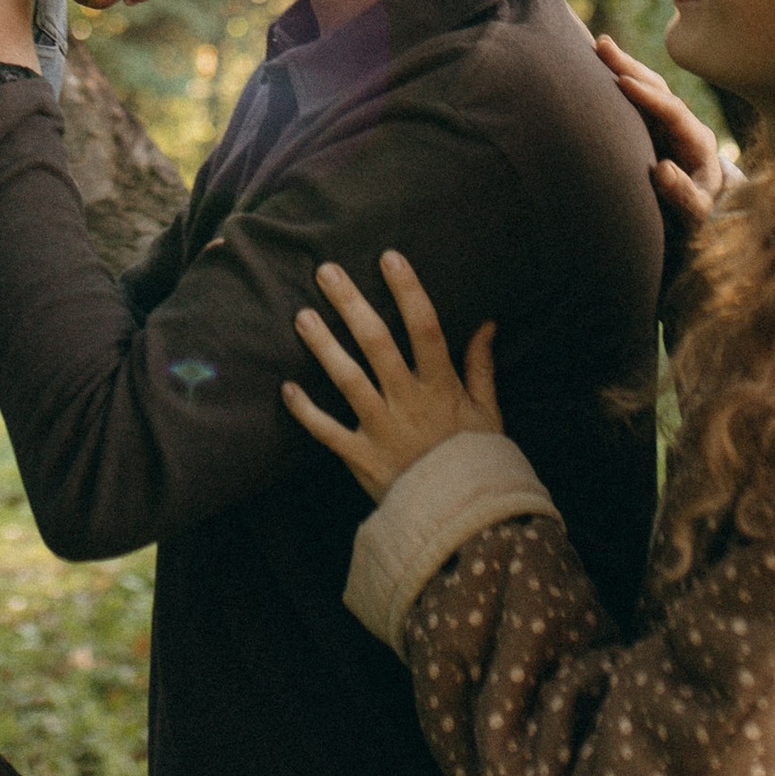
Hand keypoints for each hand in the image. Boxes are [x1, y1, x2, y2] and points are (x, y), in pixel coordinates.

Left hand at [282, 249, 501, 506]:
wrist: (463, 519)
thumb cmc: (477, 459)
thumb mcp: (489, 411)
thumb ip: (482, 366)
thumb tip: (486, 323)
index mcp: (440, 386)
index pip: (424, 327)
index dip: (407, 290)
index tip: (389, 256)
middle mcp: (408, 401)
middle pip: (376, 342)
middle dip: (350, 304)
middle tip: (326, 271)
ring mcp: (381, 428)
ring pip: (346, 379)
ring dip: (322, 345)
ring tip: (301, 316)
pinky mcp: (360, 457)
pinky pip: (326, 432)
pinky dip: (305, 411)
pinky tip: (286, 387)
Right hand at [594, 32, 729, 226]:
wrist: (702, 215)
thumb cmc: (699, 215)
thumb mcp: (696, 214)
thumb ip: (684, 196)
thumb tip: (662, 170)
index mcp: (697, 141)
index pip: (672, 110)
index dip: (648, 96)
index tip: (623, 81)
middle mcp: (682, 125)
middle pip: (659, 89)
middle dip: (631, 66)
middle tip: (602, 45)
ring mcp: (666, 125)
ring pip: (646, 89)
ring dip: (623, 67)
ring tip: (597, 45)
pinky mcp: (651, 129)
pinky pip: (634, 101)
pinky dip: (618, 82)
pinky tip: (597, 69)